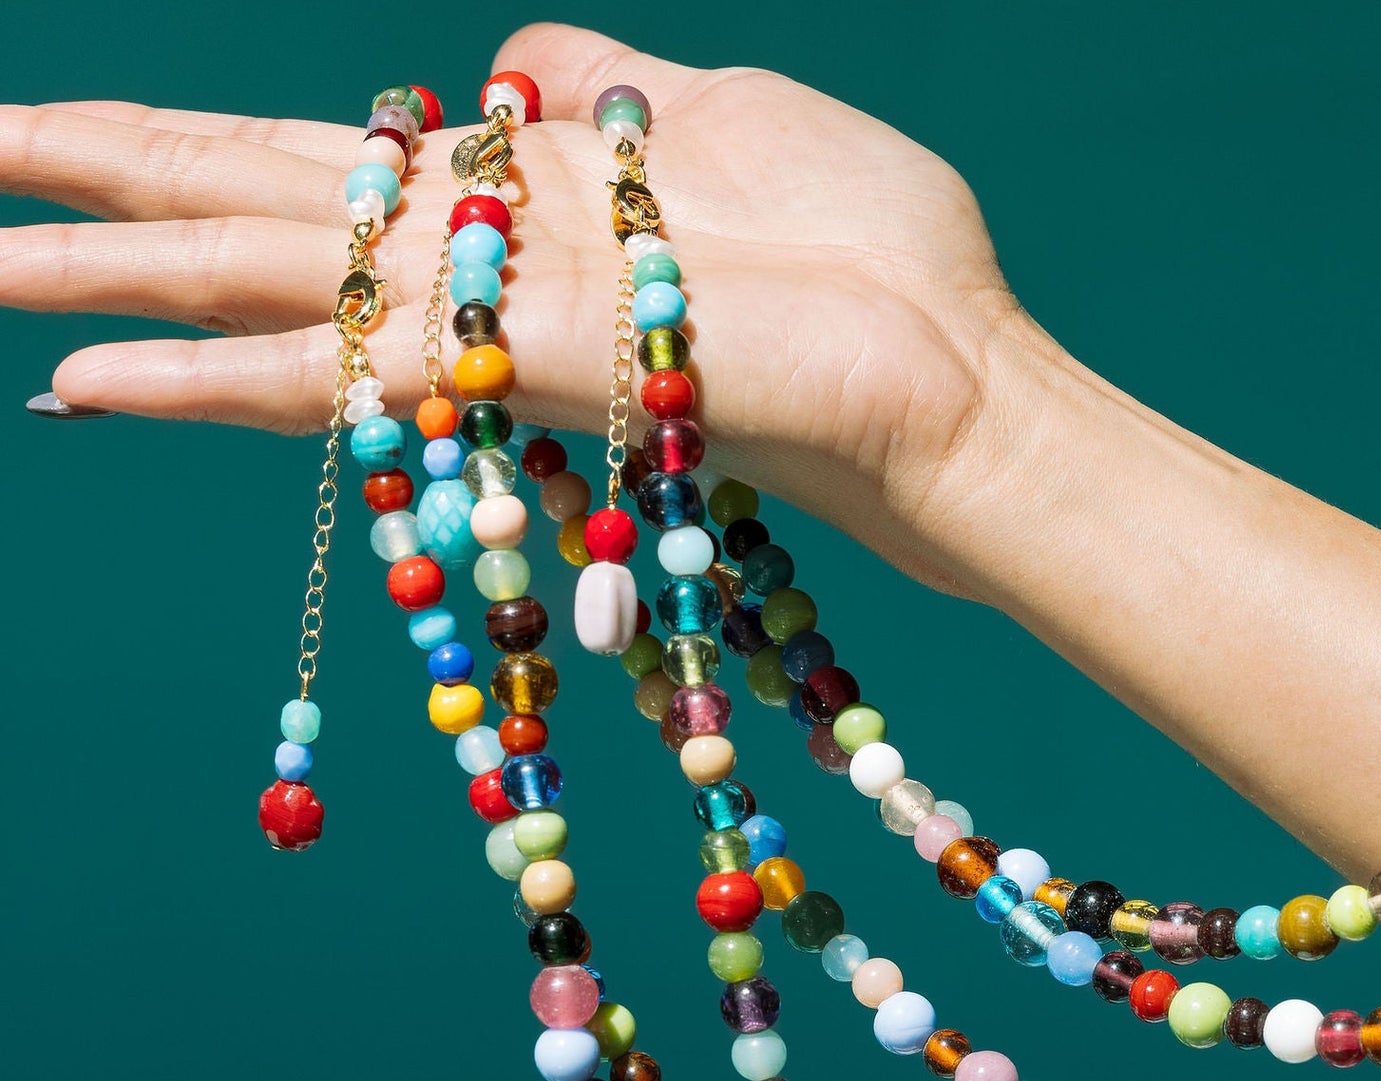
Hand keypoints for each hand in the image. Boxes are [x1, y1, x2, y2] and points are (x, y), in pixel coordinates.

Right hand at [0, 22, 1026, 581]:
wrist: (957, 382)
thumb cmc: (878, 255)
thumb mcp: (724, 113)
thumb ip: (605, 85)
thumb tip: (523, 63)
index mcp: (525, 194)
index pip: (323, 166)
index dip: (193, 151)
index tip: (82, 143)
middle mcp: (485, 265)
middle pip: (256, 215)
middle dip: (100, 197)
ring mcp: (493, 321)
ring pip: (254, 288)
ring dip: (104, 278)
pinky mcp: (516, 369)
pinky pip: (332, 378)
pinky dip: (204, 381)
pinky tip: (83, 381)